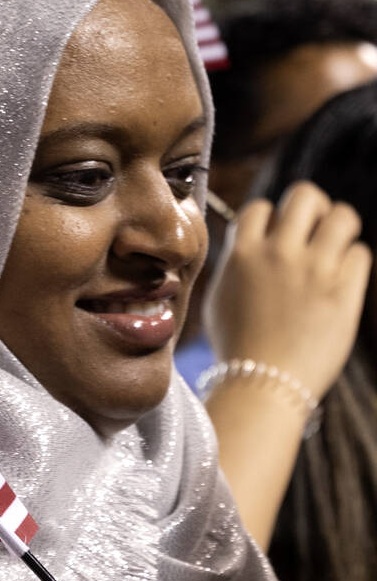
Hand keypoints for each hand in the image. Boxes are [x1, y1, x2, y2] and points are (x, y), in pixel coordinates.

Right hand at [205, 181, 370, 400]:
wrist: (262, 385)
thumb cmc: (237, 346)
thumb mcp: (219, 297)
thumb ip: (236, 262)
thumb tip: (252, 241)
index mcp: (242, 254)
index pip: (262, 207)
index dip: (270, 218)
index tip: (274, 237)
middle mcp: (278, 253)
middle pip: (306, 196)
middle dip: (312, 208)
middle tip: (312, 230)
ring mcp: (314, 270)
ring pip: (343, 216)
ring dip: (339, 228)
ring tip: (334, 248)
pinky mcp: (344, 291)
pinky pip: (360, 254)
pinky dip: (352, 262)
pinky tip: (339, 281)